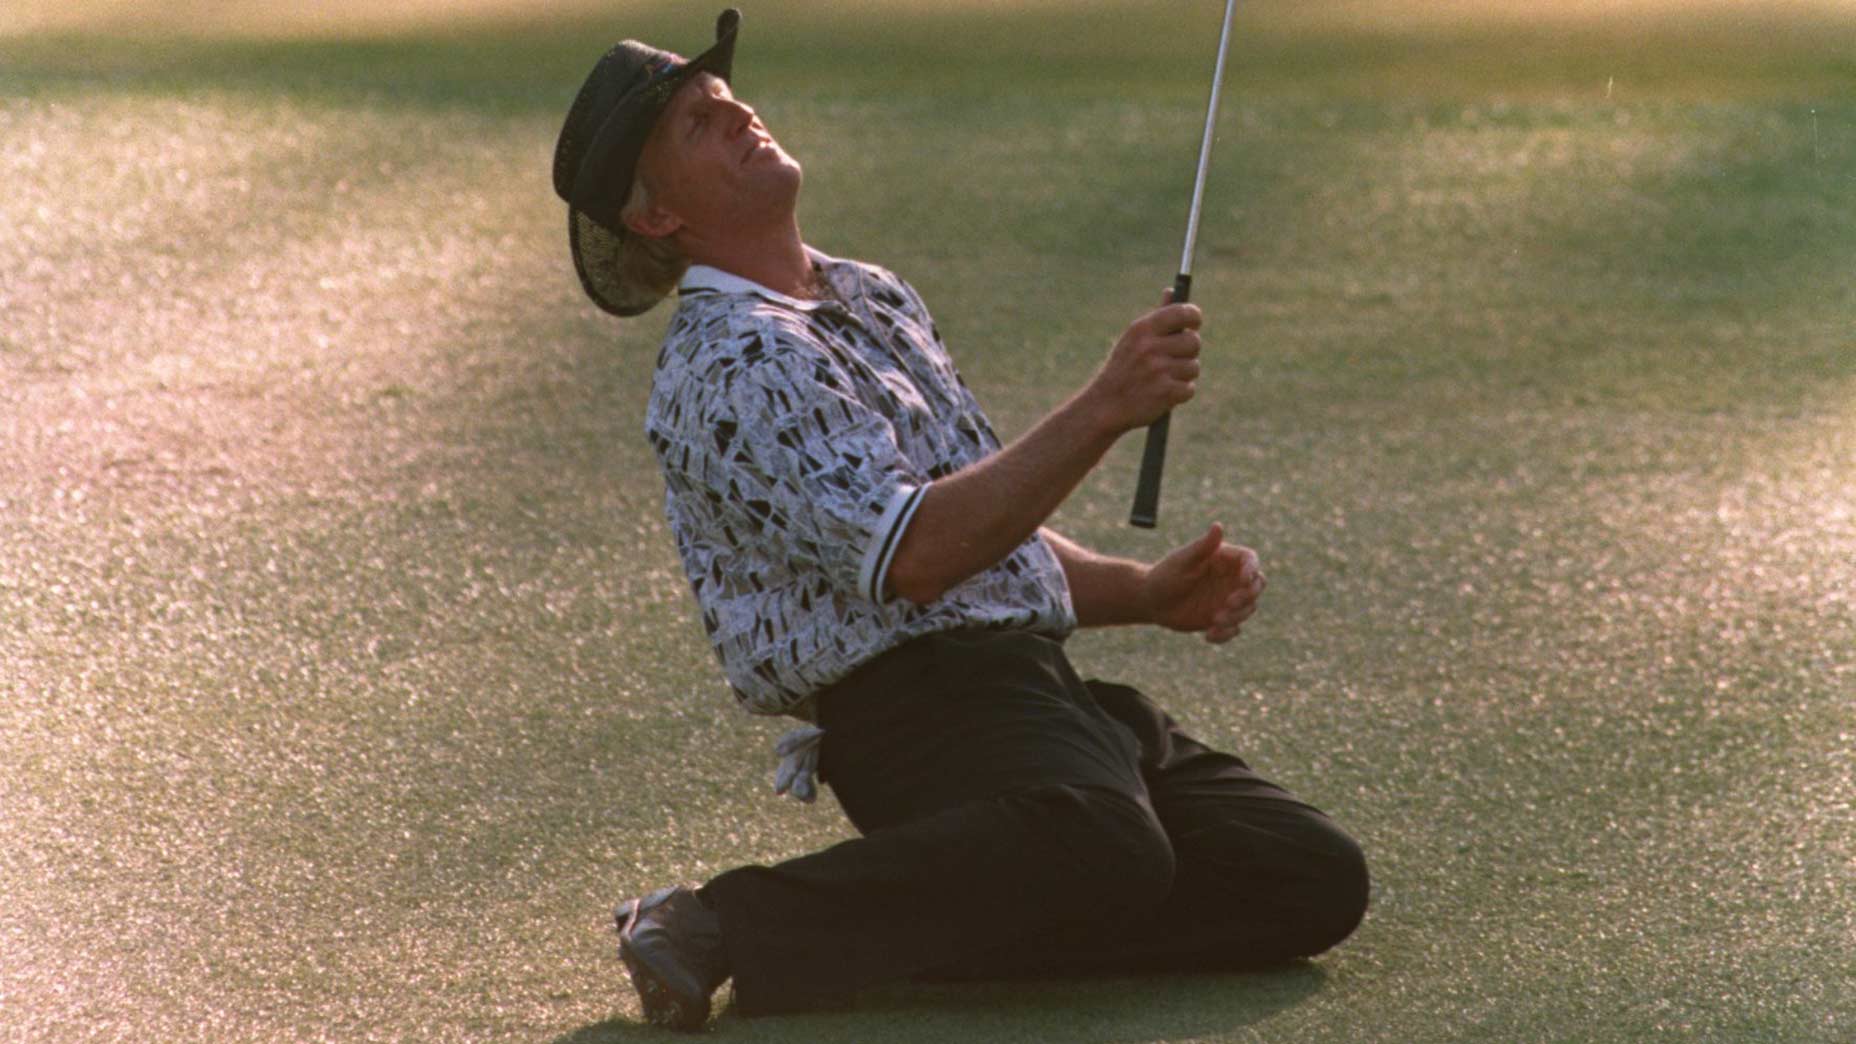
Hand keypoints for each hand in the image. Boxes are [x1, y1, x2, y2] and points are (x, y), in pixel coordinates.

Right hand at [1084, 289, 1202, 435]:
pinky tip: (1163, 394)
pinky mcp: (1166, 393)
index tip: (1194, 323)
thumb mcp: (1134, 339)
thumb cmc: (1123, 369)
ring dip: (1183, 375)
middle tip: (1176, 358)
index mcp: (1143, 329)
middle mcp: (1150, 347)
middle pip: (1194, 341)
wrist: (1104, 406)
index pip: (1182, 312)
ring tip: (1163, 379)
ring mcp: (1158, 370)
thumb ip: (1157, 316)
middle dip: (1188, 352)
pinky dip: (1180, 393)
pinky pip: (1189, 388)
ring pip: (1193, 367)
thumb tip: (1171, 291)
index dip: (1193, 317)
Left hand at [1141, 523, 1263, 642]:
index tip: (1242, 580)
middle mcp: (1230, 579)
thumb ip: (1203, 546)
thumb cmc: (1165, 575)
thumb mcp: (1183, 560)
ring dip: (1236, 616)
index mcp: (1224, 559)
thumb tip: (1218, 525)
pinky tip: (1208, 635)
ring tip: (1214, 620)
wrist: (1151, 601)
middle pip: (1257, 585)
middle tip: (1228, 604)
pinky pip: (1234, 629)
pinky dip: (1226, 634)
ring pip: (1249, 609)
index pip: (1250, 560)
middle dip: (1248, 596)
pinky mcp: (1222, 619)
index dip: (1252, 569)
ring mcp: (1228, 599)